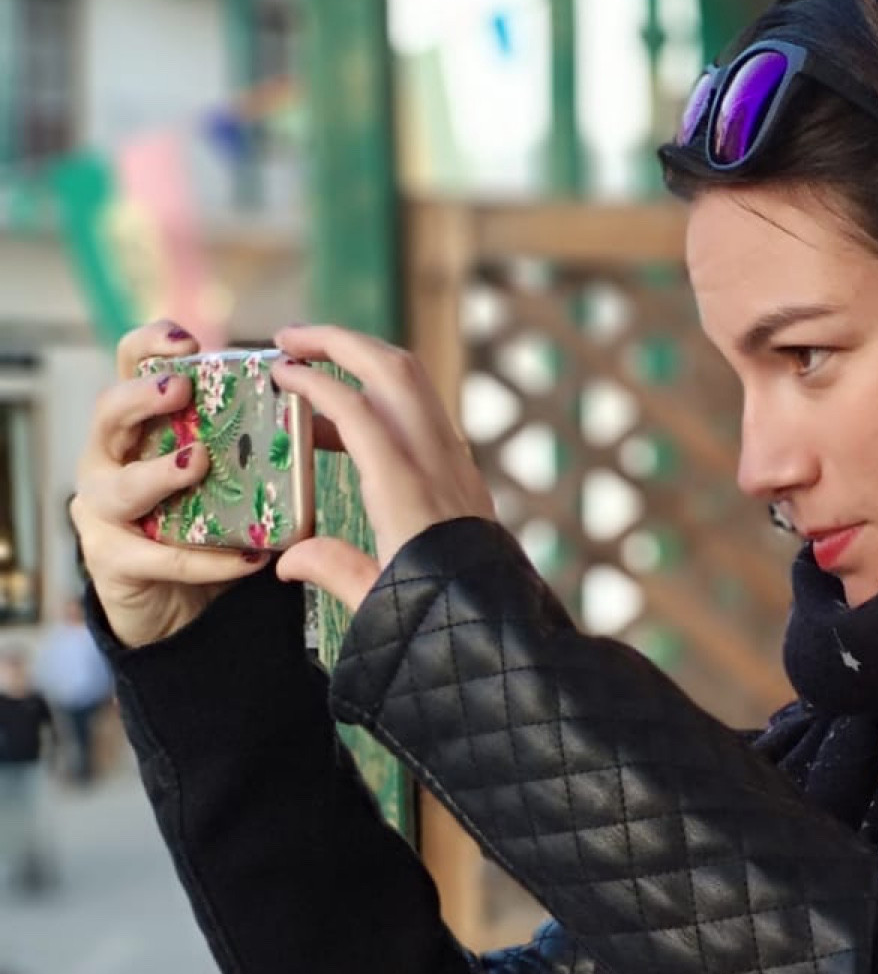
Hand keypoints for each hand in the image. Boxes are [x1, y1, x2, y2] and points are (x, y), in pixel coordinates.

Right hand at [71, 323, 277, 650]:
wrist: (175, 605)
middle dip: (142, 398)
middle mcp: (107, 457)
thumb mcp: (226, 476)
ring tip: (198, 463)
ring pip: (121, 485)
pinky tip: (247, 558)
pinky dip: (206, 559)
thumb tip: (316, 415)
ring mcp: (100, 509)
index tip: (189, 341)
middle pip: (107, 412)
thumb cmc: (202, 526)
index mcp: (138, 424)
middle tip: (181, 390)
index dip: (152, 345)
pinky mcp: (110, 560)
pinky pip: (159, 557)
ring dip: (160, 473)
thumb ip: (251, 446)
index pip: (131, 365)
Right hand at [269, 326, 496, 615]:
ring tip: (313, 371)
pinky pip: (423, 412)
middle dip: (338, 341)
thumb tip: (287, 561)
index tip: (278, 372)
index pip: (356, 409)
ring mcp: (457, 463)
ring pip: (413, 382)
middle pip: (392, 368)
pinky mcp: (465, 473)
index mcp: (407, 490)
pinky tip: (348, 422)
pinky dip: (384, 395)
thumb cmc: (441, 622)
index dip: (313, 382)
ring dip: (363, 360)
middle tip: (289, 340)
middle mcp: (438, 464)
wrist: (503, 633)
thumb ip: (331, 570)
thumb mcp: (376, 602)